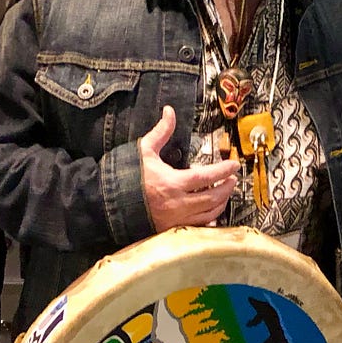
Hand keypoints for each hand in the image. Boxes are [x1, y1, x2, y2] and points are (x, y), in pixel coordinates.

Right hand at [138, 106, 239, 231]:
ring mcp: (174, 221)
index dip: (223, 170)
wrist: (107, 204)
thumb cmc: (126, 176)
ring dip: (221, 203)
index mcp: (172, 183)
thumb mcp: (144, 150)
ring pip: (207, 215)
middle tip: (232, 178)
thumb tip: (169, 111)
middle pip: (212, 198)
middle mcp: (176, 204)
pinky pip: (196, 228)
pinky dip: (208, 220)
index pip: (205, 176)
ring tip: (225, 192)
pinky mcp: (169, 231)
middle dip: (226, 188)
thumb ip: (161, 131)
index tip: (234, 164)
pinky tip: (212, 212)